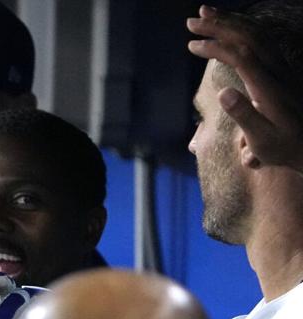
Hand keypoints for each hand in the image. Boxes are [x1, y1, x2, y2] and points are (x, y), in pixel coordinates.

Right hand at [187, 5, 302, 174]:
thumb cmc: (284, 147)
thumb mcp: (263, 141)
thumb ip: (244, 115)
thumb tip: (222, 92)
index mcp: (269, 88)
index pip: (242, 56)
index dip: (216, 47)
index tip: (191, 45)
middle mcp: (278, 72)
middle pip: (250, 37)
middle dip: (220, 25)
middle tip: (191, 21)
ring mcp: (282, 68)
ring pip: (258, 34)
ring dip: (231, 20)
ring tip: (206, 13)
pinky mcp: (282, 69)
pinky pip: (264, 39)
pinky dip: (244, 27)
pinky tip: (230, 26)